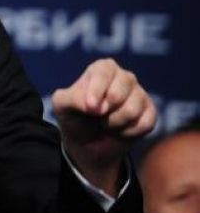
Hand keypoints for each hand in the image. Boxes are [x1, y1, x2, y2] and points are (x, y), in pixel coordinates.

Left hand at [52, 58, 155, 194]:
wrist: (88, 143)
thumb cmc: (74, 116)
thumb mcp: (62, 105)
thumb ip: (73, 98)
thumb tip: (93, 104)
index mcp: (102, 69)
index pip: (104, 72)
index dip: (97, 90)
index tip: (90, 107)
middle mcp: (124, 77)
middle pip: (120, 91)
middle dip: (106, 110)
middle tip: (97, 116)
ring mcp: (139, 94)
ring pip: (132, 110)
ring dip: (114, 123)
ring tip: (106, 123)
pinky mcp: (150, 112)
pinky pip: (145, 123)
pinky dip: (128, 132)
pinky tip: (119, 130)